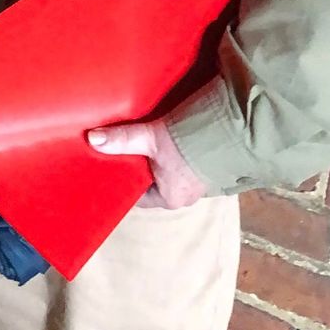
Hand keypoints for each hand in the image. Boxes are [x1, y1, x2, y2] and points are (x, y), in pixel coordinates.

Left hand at [86, 116, 207, 209]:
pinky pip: (184, 161)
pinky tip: (165, 133)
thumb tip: (93, 140)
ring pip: (169, 170)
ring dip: (158, 155)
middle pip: (153, 181)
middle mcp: (185, 194)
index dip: (124, 182)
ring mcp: (199, 180)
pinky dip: (174, 150)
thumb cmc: (191, 143)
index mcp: (169, 197)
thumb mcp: (152, 139)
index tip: (111, 167)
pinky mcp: (209, 165)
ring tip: (140, 137)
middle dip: (140, 165)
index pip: (138, 196)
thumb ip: (123, 139)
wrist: (235, 131)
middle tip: (121, 147)